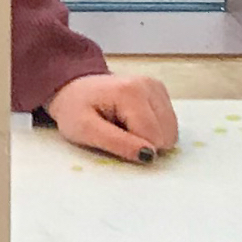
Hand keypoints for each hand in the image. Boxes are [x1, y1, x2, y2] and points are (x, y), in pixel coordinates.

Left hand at [44, 73, 179, 162]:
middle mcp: (150, 85)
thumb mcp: (85, 130)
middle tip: (117, 132)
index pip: (152, 136)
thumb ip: (117, 143)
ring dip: (148, 136)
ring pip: (170, 131)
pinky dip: (152, 129)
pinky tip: (132, 121)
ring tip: (124, 126)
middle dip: (143, 142)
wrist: (71, 89)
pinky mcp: (160, 92)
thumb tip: (149, 156)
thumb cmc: (74, 110)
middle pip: (165, 135)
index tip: (113, 139)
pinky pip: (168, 124)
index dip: (135, 148)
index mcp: (131, 92)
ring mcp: (157, 87)